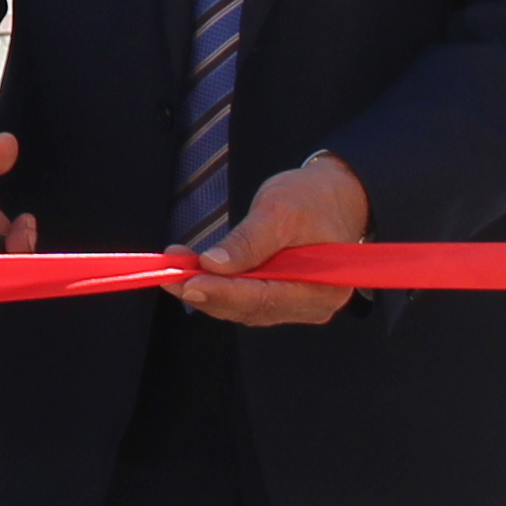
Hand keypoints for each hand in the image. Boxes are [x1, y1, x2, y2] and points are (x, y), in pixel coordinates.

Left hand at [179, 149, 366, 328]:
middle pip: (250, 308)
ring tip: (174, 271)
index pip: (265, 297)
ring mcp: (297, 306)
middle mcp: (312, 305)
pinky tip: (193, 273)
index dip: (224, 292)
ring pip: (243, 308)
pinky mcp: (281, 299)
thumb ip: (248, 240)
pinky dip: (218, 288)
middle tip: (170, 276)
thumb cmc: (313, 198)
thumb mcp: (279, 209)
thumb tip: (213, 264)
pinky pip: (245, 301)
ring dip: (207, 291)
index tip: (189, 283)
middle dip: (208, 293)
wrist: (335, 197)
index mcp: (323, 285)